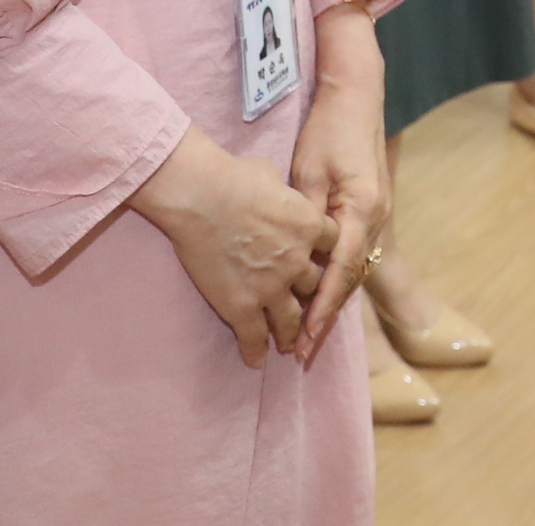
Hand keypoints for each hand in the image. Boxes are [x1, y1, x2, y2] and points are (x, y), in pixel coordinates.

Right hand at [129, 129, 334, 367]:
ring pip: (291, 320)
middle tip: (308, 308)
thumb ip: (284, 191)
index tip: (321, 261)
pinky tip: (255, 361)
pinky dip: (256, 352)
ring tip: (290, 345)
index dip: (326, 254)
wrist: (202, 197)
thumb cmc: (235, 176)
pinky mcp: (242, 307)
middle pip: (315, 286)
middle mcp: (297, 262)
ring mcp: (271, 288)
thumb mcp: (273, 174)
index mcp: (310, 226)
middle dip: (312, 296)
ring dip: (292, 334)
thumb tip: (277, 188)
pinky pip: (254, 337)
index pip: (333, 246)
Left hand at [286, 40, 390, 359]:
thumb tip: (294, 256)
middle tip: (301, 351)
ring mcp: (379, 216)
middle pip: (351, 280)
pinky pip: (355, 255)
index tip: (303, 337)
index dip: (320, 308)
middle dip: (326, 317)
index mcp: (362, 210)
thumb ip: (305, 216)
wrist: (357, 97)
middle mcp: (377, 219)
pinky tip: (321, 297)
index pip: (340, 272)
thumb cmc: (329, 130)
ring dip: (333, 303)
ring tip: (308, 336)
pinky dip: (338, 280)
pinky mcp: (372, 210)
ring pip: (354, 271)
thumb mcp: (309, 171)